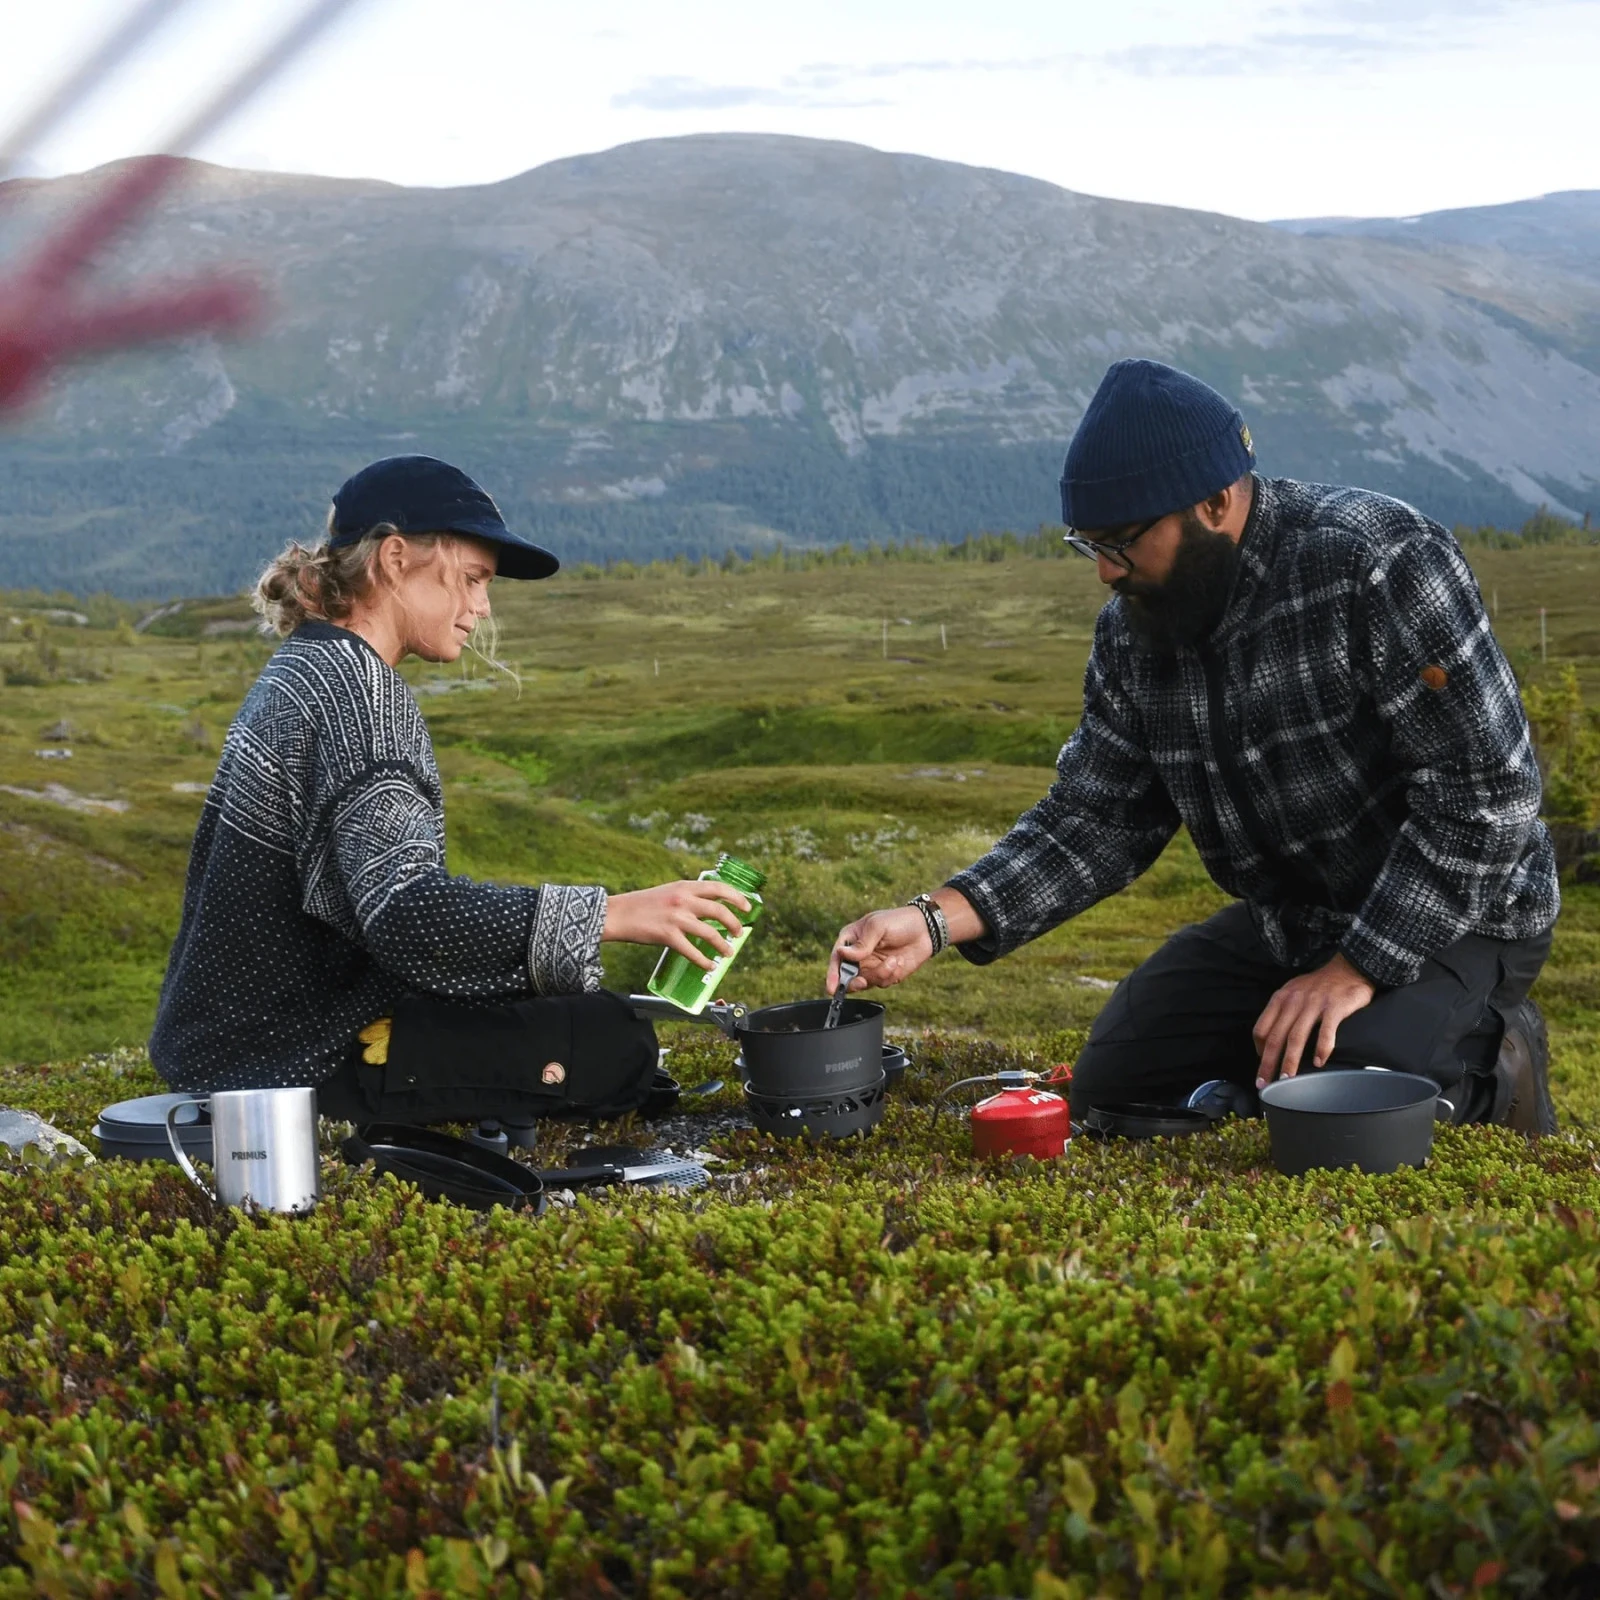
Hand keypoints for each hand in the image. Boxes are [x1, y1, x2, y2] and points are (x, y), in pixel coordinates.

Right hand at [602, 880, 749, 970]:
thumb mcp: (668, 891)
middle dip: (735, 924)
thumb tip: (708, 909)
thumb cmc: (641, 905)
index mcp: (684, 886)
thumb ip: (687, 897)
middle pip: (720, 911)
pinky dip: (704, 961)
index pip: (719, 888)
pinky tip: (709, 965)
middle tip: (740, 933)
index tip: (748, 907)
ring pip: (710, 933)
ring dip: (723, 945)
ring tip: (728, 952)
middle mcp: (683, 899)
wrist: (617, 914)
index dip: (737, 898)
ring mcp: (676, 918)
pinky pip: (693, 951)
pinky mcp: (668, 936)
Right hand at [827, 907, 933, 991]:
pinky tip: (899, 962)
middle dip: (854, 982)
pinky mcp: (886, 975)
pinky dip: (891, 975)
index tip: (832, 988)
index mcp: (850, 940)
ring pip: (866, 982)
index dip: (832, 975)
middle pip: (847, 977)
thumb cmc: (898, 921)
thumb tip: (842, 954)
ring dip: (880, 974)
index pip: (836, 959)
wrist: (926, 929)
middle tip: (862, 981)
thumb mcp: (878, 926)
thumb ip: (861, 944)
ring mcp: (872, 966)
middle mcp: (858, 956)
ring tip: (894, 961)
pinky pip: (882, 983)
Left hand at [1252, 953, 1375, 1087]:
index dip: (1259, 1050)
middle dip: (1268, 1063)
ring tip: (1287, 1080)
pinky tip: (1320, 1063)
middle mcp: (1294, 1001)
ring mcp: (1314, 1004)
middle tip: (1266, 1084)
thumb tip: (1270, 1041)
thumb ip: (1282, 1012)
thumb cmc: (1320, 985)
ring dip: (1290, 1061)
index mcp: (1281, 999)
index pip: (1261, 1028)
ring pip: (1297, 1037)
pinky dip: (1322, 1048)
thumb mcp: (1293, 992)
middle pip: (1276, 1037)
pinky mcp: (1335, 1007)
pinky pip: (1326, 1031)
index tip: (1262, 1066)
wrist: (1349, 968)